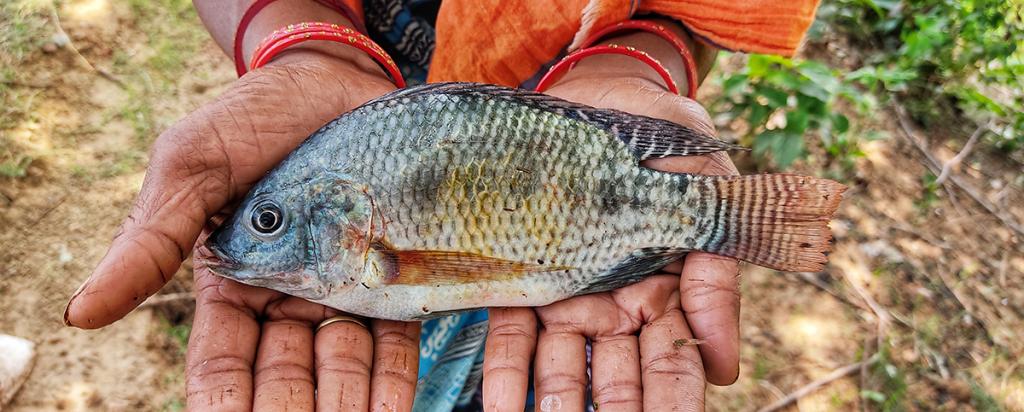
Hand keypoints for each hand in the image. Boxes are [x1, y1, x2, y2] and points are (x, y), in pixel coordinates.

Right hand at [63, 52, 421, 410]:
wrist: (329, 77)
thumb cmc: (250, 119)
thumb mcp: (189, 171)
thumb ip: (151, 242)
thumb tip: (81, 313)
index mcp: (231, 282)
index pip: (223, 363)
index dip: (227, 404)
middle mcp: (287, 295)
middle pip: (288, 375)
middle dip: (294, 410)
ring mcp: (343, 286)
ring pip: (341, 365)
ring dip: (346, 404)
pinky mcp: (395, 270)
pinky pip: (393, 334)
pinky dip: (393, 378)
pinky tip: (395, 410)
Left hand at [481, 76, 739, 408]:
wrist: (593, 90)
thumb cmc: (660, 132)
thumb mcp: (700, 180)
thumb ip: (714, 266)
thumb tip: (724, 368)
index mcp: (667, 288)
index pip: (674, 361)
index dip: (670, 400)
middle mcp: (616, 304)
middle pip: (617, 376)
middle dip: (612, 409)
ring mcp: (567, 294)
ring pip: (562, 365)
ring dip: (555, 401)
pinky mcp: (521, 276)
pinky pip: (513, 330)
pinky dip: (506, 371)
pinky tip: (500, 406)